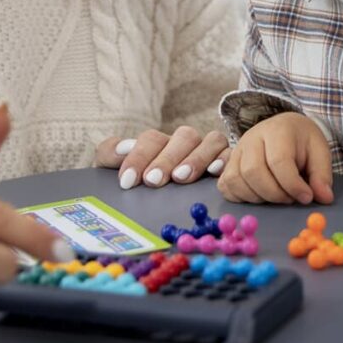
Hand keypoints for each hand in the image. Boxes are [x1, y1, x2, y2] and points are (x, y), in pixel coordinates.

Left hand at [95, 126, 229, 188]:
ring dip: (196, 158)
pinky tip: (214, 172)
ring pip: (211, 141)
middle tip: (153, 181)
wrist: (155, 206)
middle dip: (167, 158)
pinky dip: (224, 160)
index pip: (152, 139)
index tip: (128, 181)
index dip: (139, 157)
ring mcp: (209, 151)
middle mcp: (186, 144)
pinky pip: (231, 154)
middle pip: (184, 136)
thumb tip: (120, 150)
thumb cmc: (142, 186)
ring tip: (181, 178)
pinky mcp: (229, 162)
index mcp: (160, 143)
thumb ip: (110, 154)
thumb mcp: (120, 170)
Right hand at [217, 112, 333, 204]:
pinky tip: (259, 196)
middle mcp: (251, 138)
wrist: (283, 128)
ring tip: (277, 196)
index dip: (292, 185)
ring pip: (236, 180)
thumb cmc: (302, 142)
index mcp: (277, 130)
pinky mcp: (227, 164)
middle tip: (290, 199)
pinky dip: (240, 197)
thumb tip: (324, 198)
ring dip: (258, 197)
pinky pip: (225, 186)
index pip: (279, 161)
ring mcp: (236, 151)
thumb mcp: (320, 152)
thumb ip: (322, 175)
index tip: (307, 197)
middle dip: (274, 194)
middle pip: (253, 172)